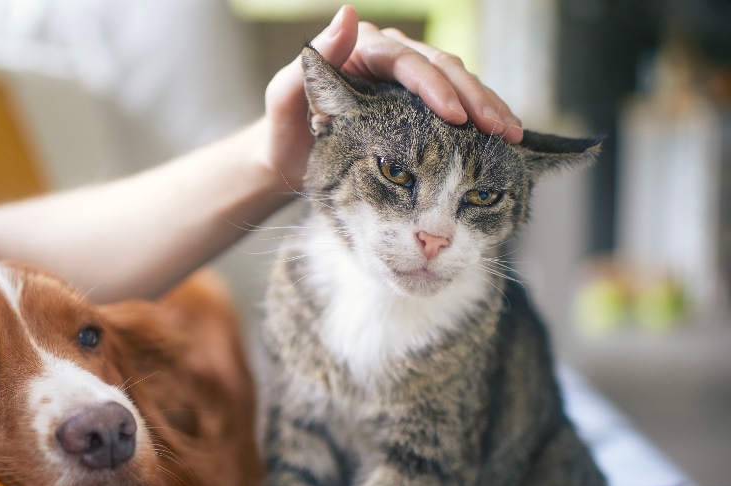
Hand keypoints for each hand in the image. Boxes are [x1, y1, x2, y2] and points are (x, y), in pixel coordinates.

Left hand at [262, 5, 522, 190]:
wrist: (289, 161)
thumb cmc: (283, 133)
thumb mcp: (283, 101)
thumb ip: (308, 66)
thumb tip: (348, 14)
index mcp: (360, 50)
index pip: (406, 61)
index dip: (435, 86)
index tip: (457, 115)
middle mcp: (389, 58)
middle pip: (441, 68)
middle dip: (475, 98)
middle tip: (500, 128)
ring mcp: (407, 80)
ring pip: (457, 83)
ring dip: (487, 106)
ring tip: (512, 133)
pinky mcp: (418, 104)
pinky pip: (457, 104)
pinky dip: (480, 119)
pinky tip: (504, 138)